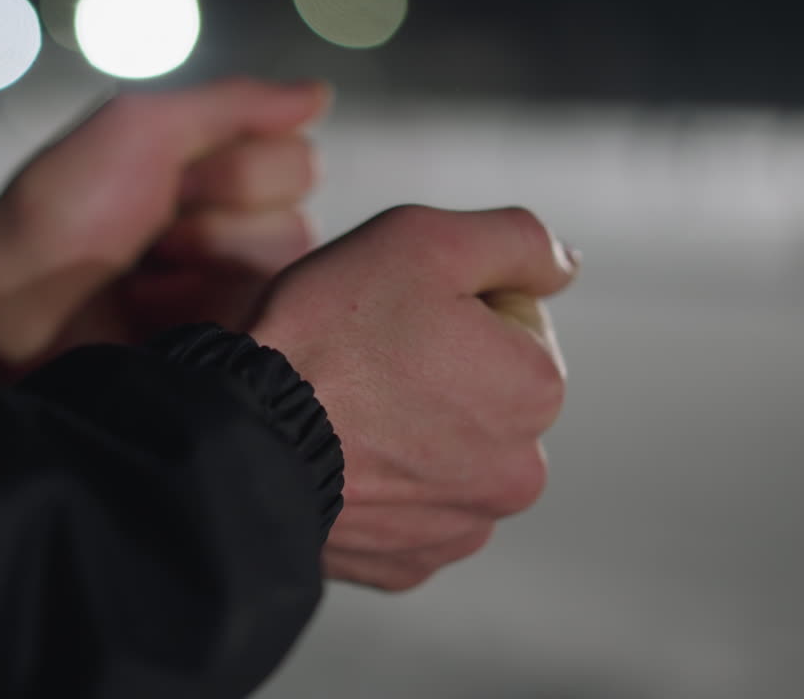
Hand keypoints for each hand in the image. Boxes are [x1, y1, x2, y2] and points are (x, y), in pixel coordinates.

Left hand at [0, 78, 329, 404]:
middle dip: (214, 221)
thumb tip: (318, 95)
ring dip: (201, 267)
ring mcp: (230, 291)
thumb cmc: (66, 208)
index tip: (170, 179)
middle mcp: (237, 230)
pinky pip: (254, 319)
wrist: (12, 296)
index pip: (299, 162)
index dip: (235, 172)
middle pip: (296, 222)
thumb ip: (235, 106)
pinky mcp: (221, 340)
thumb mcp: (143, 129)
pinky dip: (191, 308)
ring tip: (143, 274)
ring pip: (279, 273)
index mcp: (223, 173)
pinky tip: (147, 310)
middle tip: (152, 230)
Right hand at [248, 206, 577, 590]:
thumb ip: (517, 240)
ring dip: (412, 434)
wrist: (241, 435)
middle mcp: (516, 471)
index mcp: (536, 389)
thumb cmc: (327, 336)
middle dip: (441, 375)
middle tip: (367, 358)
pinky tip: (341, 460)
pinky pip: (408, 512)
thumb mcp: (426, 240)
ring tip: (346, 410)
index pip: (518, 326)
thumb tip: (563, 265)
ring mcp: (460, 527)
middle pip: (486, 398)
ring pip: (447, 458)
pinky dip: (381, 487)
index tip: (401, 314)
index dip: (458, 306)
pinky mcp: (407, 564)